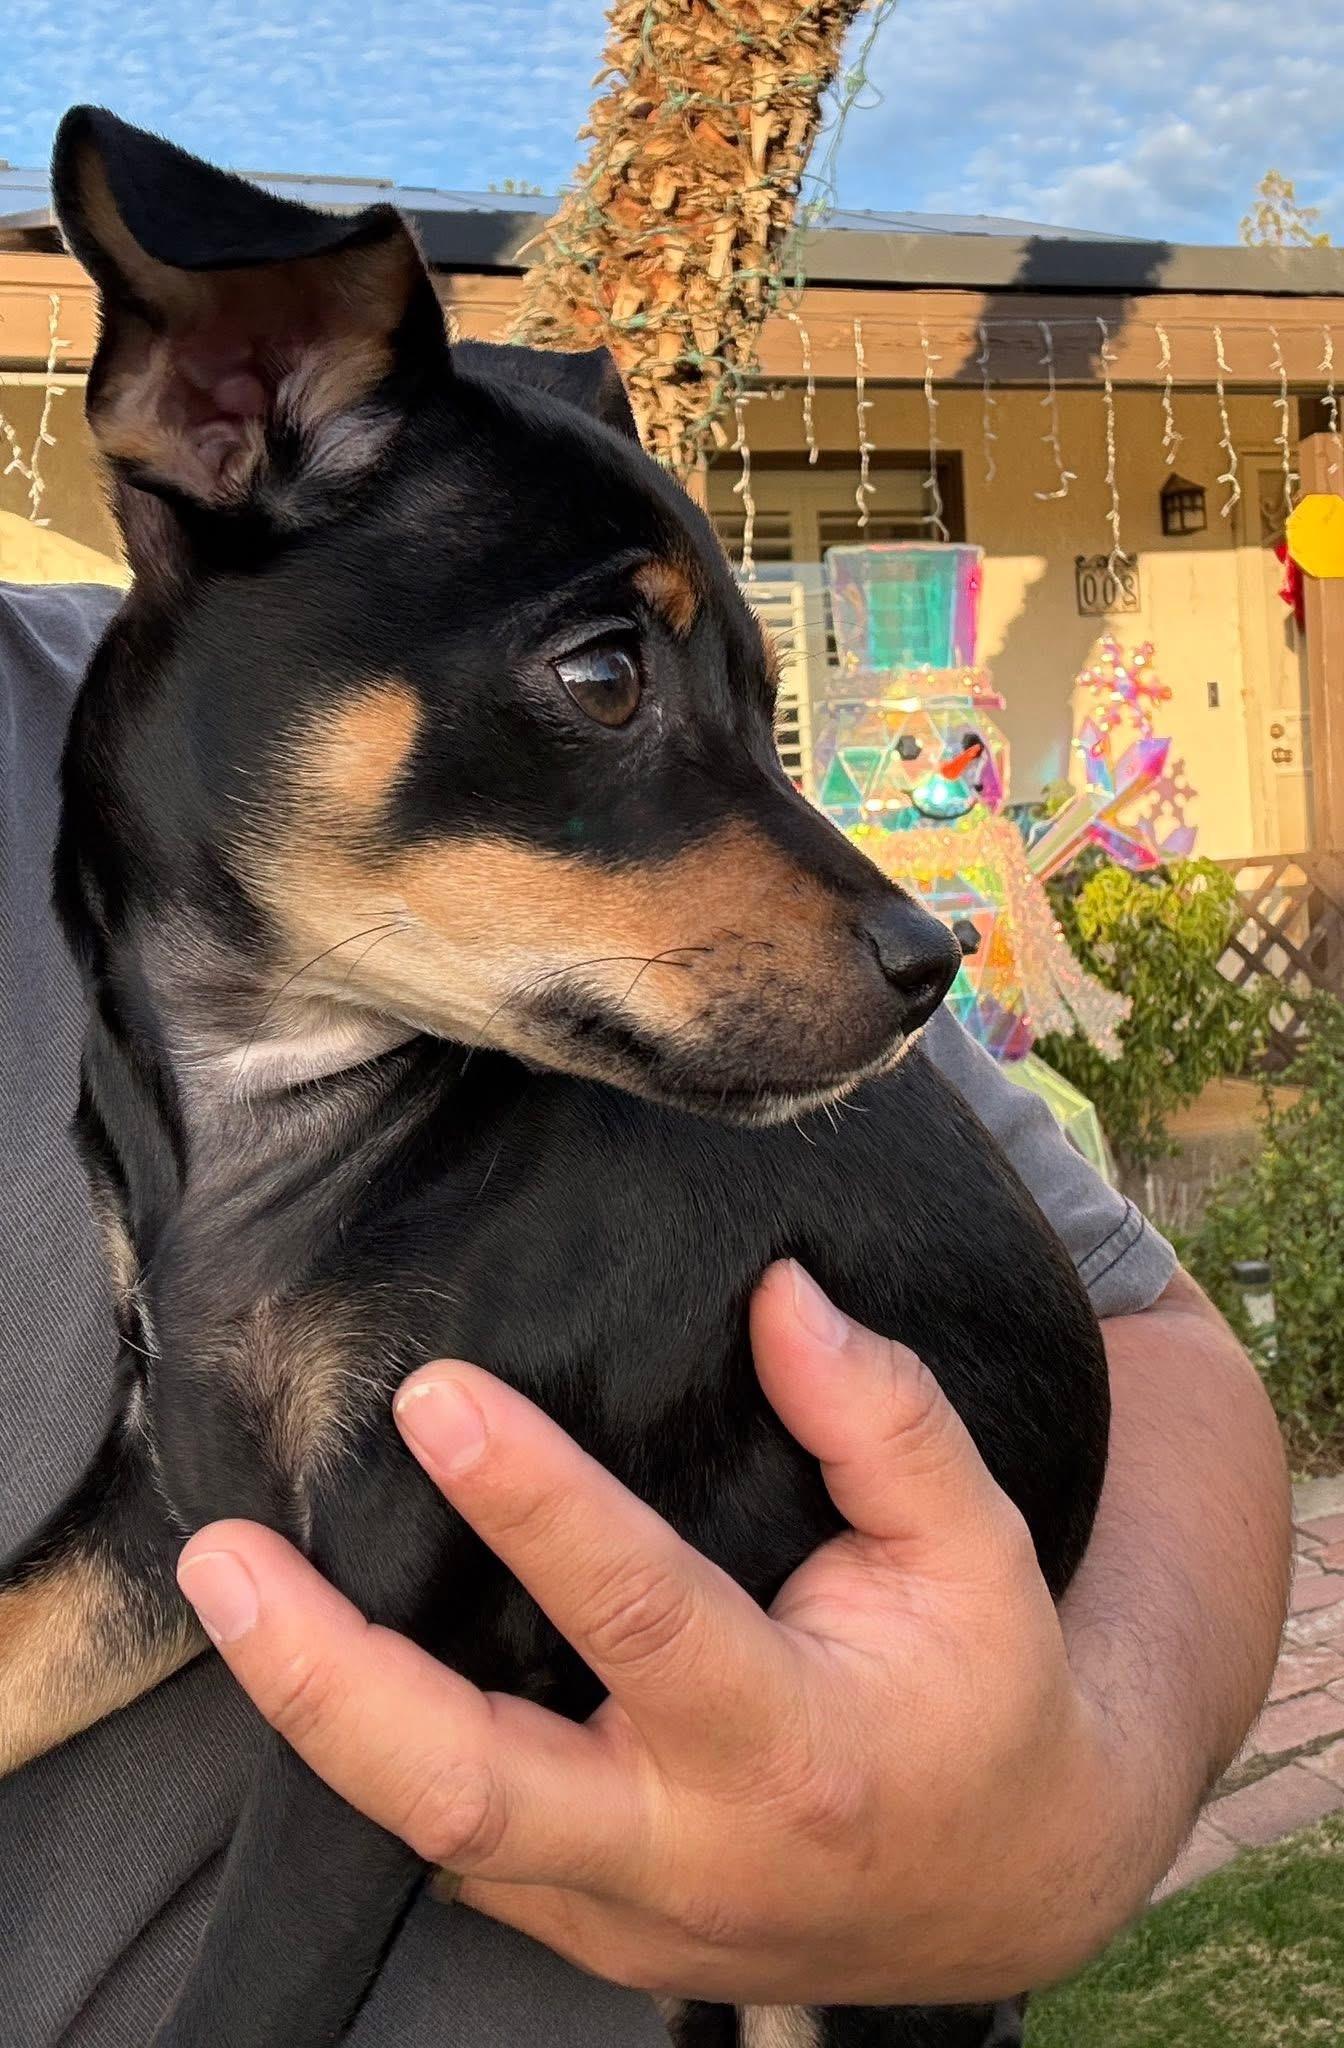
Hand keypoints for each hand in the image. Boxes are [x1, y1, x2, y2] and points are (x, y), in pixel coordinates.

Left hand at [176, 1262, 1141, 2007]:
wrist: (1005, 1882)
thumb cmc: (982, 1688)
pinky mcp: (589, 1932)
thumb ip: (884, 1417)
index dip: (534, 1502)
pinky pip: (458, 1852)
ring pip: (432, 1835)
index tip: (433, 1397)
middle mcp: (689, 1848)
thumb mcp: (977, 1544)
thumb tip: (780, 1292)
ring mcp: (624, 1912)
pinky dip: (379, 1755)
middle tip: (224, 1561)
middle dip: (326, 1679)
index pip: (639, 1614)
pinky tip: (328, 1652)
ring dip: (317, 1714)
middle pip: (466, 1791)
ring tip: (232, 1585)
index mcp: (792, 1742)